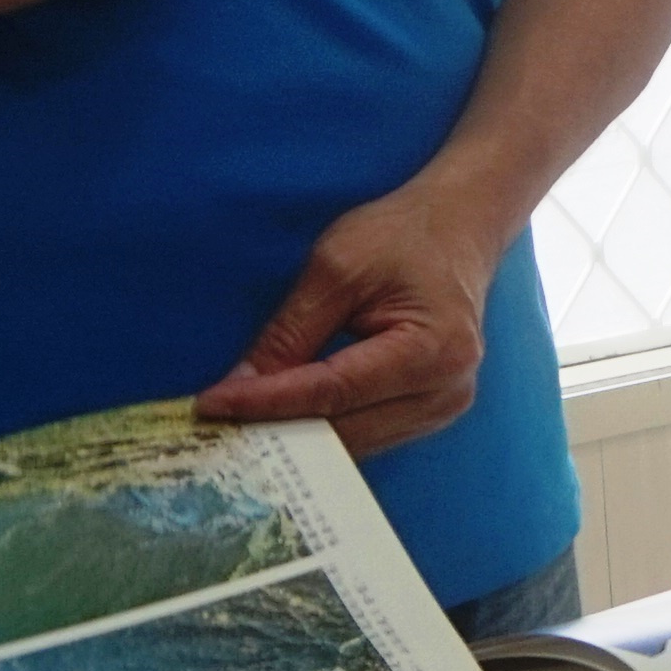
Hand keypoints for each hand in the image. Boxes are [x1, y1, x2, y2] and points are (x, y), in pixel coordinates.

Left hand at [200, 182, 498, 455]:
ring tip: (239, 427)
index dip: (268, 402)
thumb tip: (239, 387)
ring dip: (295, 436)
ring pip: (354, 443)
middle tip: (213, 425)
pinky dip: (322, 430)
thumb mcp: (336, 268)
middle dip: (276, 428)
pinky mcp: (430, 411)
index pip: (334, 390)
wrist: (460, 227)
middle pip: (344, 429)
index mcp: (433, 350)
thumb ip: (290, 333)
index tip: (211, 404)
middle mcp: (446, 390)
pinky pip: (366, 434)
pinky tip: (282, 421)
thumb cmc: (403, 235)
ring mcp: (442, 407)